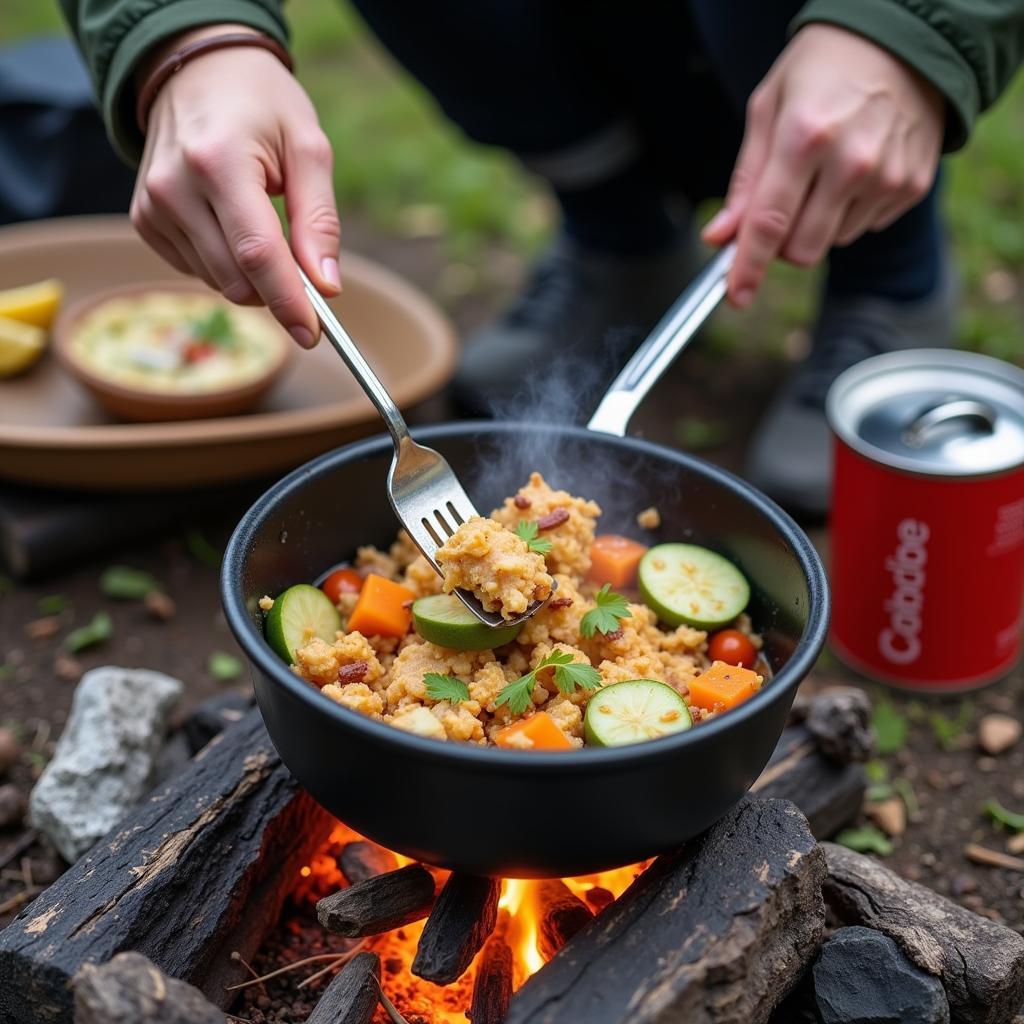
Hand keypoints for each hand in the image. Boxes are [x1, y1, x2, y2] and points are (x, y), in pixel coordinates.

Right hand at [131, 25, 339, 346]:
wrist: (195, 68)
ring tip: (263, 223)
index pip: (257, 254)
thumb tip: (326, 286)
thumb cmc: (261, 105)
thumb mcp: (308, 148)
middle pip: (237, 279)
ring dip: (253, 275)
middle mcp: (174, 187)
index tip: (313, 334)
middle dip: (278, 289)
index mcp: (219, 162)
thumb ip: (319, 220)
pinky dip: (226, 264)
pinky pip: (198, 271)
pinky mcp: (144, 220)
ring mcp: (152, 206)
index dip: (288, 302)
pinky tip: (231, 223)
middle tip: (304, 266)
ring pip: (219, 282)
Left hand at [702, 24, 943, 308]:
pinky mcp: (912, 185)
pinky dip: (849, 211)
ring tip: (824, 170)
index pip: (768, 224)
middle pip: (801, 250)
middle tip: (781, 204)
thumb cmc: (824, 67)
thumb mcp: (768, 108)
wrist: (905, 38)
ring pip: (831, 242)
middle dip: (780, 242)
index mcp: (805, 137)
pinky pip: (864, 227)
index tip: (735, 297)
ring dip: (817, 222)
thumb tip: (719, 237)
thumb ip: (744, 181)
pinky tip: (855, 169)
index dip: (747, 268)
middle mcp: (852, 161)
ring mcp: (887, 176)